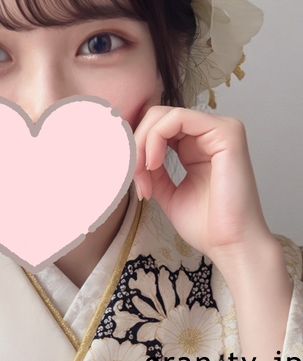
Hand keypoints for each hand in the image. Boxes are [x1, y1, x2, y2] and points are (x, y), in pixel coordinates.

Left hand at [133, 106, 271, 260]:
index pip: (157, 127)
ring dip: (143, 142)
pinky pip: (178, 118)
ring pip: (163, 115)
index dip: (136, 146)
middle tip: (134, 173)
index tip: (131, 177)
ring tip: (143, 171)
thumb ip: (151, 168)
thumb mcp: (166, 190)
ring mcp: (220, 129)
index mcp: (197, 144)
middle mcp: (208, 133)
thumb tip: (131, 152)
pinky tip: (154, 163)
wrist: (229, 245)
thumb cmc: (205, 224)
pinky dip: (156, 138)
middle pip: (157, 116)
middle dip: (136, 143)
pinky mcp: (226, 132)